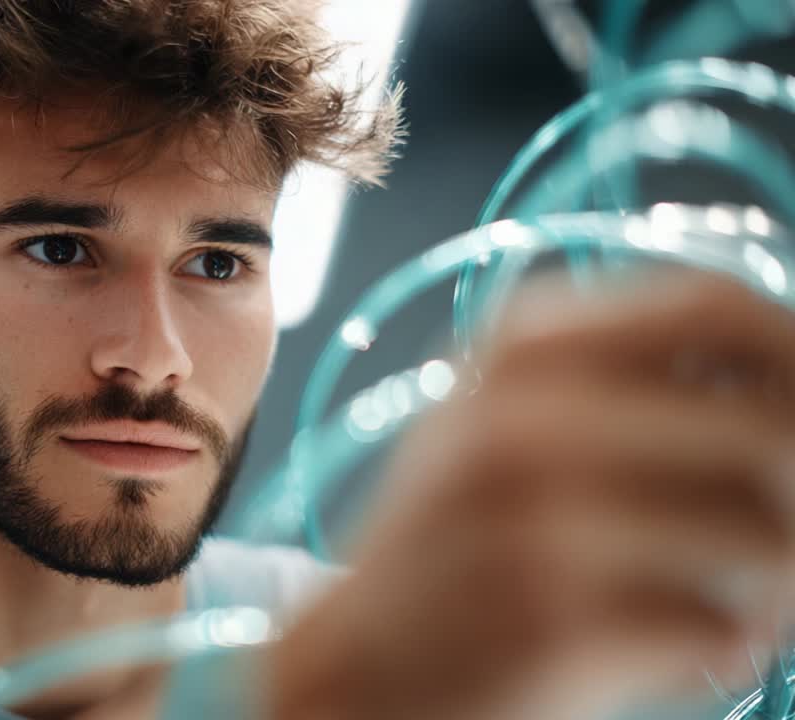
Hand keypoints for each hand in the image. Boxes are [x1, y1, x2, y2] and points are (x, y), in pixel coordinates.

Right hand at [267, 271, 794, 719]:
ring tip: (734, 602)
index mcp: (518, 346)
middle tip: (780, 538)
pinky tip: (671, 650)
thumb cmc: (451, 541)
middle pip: (769, 424)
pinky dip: (722, 649)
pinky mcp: (555, 622)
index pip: (717, 305)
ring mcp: (536, 519)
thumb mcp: (505, 419)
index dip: (793, 352)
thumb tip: (783, 366)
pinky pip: (725, 630)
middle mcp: (523, 416)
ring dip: (775, 582)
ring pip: (766, 533)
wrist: (356, 665)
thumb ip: (621, 377)